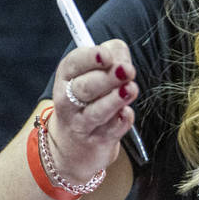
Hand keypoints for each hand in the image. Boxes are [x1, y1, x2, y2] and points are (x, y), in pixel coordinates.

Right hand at [48, 40, 138, 184]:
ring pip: (97, 111)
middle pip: (85, 88)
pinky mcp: (97, 141)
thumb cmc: (90, 98)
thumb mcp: (96, 71)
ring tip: (131, 89)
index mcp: (67, 76)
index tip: (106, 55)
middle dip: (107, 78)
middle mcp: (69, 100)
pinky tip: (127, 113)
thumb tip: (124, 61)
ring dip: (115, 99)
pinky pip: (112, 130)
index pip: (74, 63)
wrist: (74, 144)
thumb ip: (113, 57)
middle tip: (127, 70)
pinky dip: (121, 121)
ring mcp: (81, 123)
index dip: (90, 58)